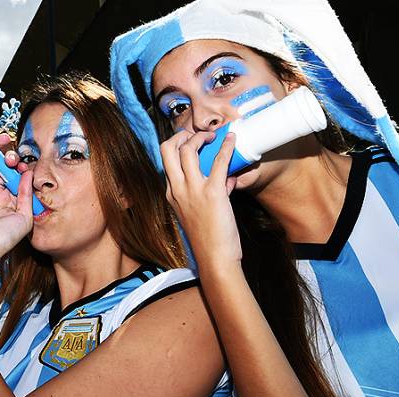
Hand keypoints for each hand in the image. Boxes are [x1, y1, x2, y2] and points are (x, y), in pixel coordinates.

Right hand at [0, 126, 33, 263]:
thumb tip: (29, 173)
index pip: (15, 175)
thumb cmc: (3, 240)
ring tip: (0, 138)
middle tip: (12, 152)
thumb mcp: (25, 217)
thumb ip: (27, 194)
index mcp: (10, 199)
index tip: (25, 165)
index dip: (21, 167)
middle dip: (8, 155)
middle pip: (0, 166)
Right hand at [160, 130, 241, 265]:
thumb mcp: (199, 213)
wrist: (214, 258)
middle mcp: (177, 189)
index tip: (190, 143)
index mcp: (171, 194)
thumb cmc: (209, 239)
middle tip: (196, 134)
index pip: (166, 162)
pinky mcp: (213, 193)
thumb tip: (227, 177)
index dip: (177, 147)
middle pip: (167, 150)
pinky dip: (226, 147)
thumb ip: (209, 192)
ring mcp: (193, 190)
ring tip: (212, 136)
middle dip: (180, 136)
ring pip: (187, 150)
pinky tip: (232, 140)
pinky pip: (219, 162)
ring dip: (200, 137)